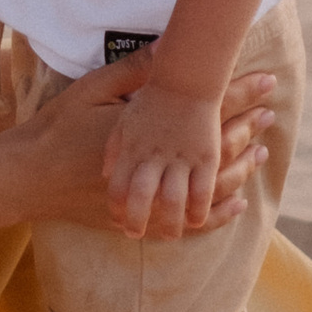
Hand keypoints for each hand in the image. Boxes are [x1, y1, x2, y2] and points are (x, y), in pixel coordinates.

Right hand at [17, 62, 271, 242]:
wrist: (30, 176)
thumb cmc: (59, 128)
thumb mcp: (93, 89)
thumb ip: (134, 71)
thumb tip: (169, 45)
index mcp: (148, 130)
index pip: (204, 108)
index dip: (238, 94)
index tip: (265, 80)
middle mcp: (155, 166)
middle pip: (213, 149)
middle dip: (245, 129)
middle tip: (271, 115)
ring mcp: (150, 196)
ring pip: (207, 188)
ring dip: (239, 170)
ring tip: (260, 153)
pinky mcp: (142, 217)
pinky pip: (189, 222)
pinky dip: (217, 214)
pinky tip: (237, 204)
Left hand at [102, 78, 225, 238]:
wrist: (188, 77)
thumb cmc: (153, 95)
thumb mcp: (125, 116)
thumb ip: (114, 145)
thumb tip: (106, 172)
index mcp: (132, 147)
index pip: (118, 186)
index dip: (116, 207)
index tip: (116, 218)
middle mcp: (154, 156)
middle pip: (142, 199)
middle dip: (137, 221)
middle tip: (135, 234)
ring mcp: (181, 158)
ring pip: (173, 201)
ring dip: (170, 222)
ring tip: (170, 234)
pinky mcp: (205, 157)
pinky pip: (202, 191)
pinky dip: (199, 210)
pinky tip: (196, 219)